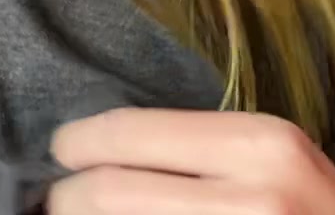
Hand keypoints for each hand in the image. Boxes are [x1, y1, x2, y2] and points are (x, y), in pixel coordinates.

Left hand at [46, 108, 334, 213]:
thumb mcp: (276, 164)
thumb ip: (201, 152)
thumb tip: (96, 154)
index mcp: (261, 146)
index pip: (129, 135)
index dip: (77, 144)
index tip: (60, 151)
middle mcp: (249, 199)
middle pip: (107, 192)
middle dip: (67, 197)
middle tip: (57, 199)